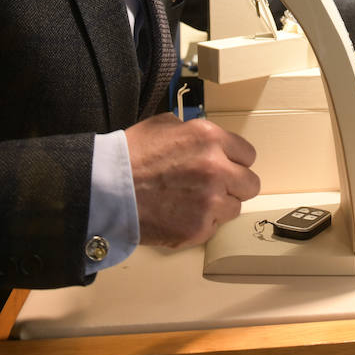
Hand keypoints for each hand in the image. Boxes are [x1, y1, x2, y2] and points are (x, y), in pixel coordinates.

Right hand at [124, 113, 259, 247]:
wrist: (105, 189)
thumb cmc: (130, 156)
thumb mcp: (163, 125)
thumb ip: (194, 132)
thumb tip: (206, 141)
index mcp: (210, 139)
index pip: (248, 154)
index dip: (235, 160)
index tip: (226, 166)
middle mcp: (216, 169)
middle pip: (250, 184)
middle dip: (234, 185)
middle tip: (213, 186)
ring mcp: (210, 201)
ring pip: (234, 208)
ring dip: (218, 206)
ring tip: (191, 201)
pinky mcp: (199, 228)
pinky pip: (213, 227)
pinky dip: (200, 223)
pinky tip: (179, 214)